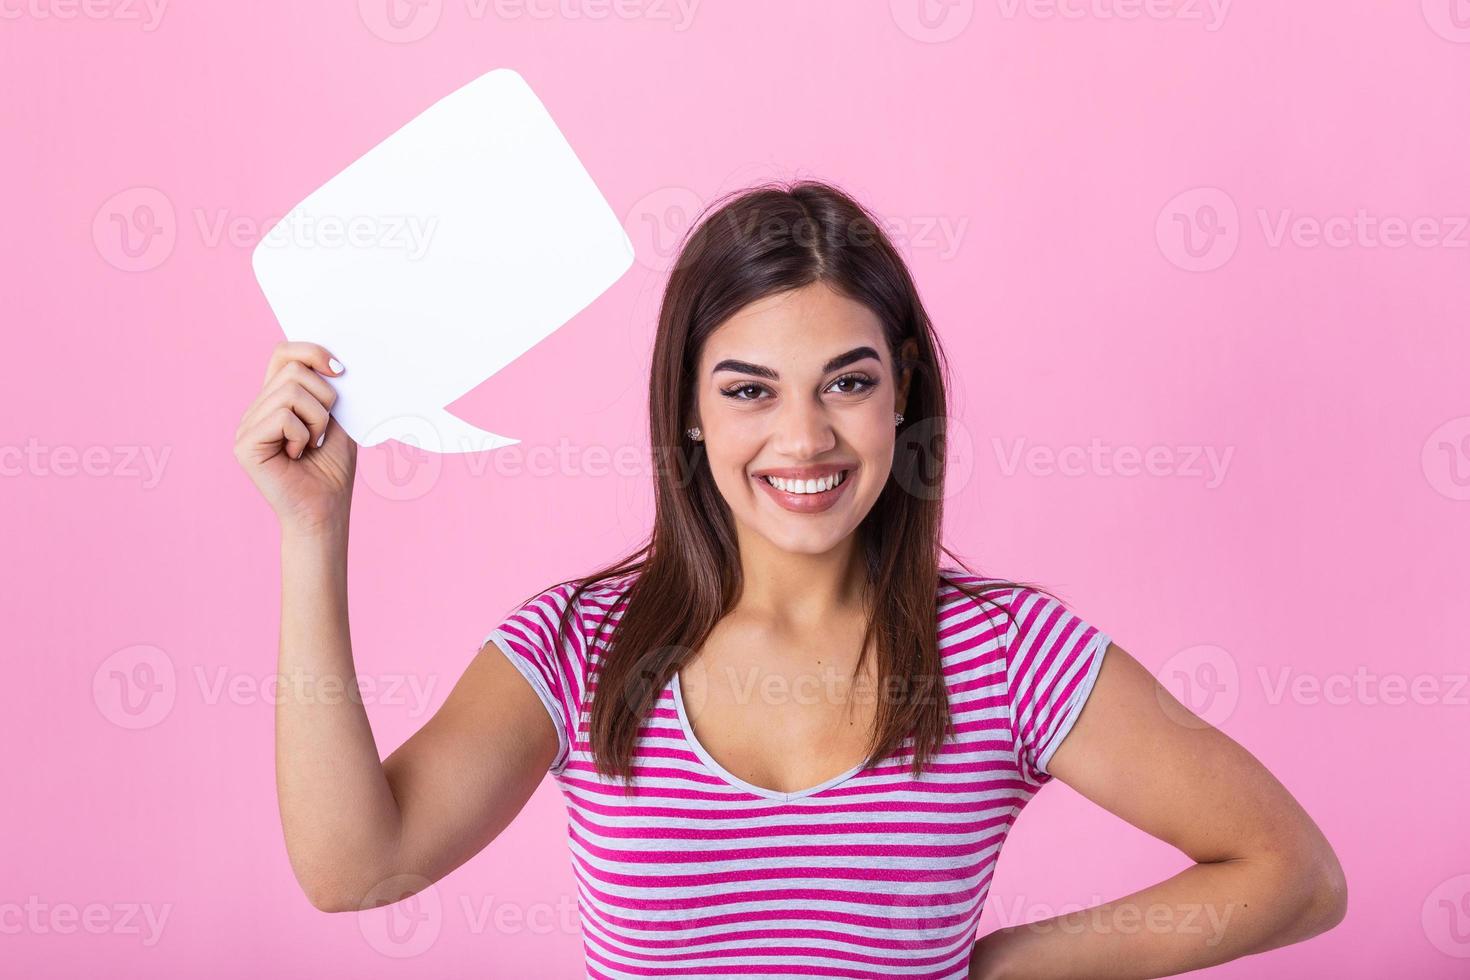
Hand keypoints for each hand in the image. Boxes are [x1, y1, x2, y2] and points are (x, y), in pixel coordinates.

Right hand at [234, 340, 356, 536]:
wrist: (325, 511)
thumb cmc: (332, 471)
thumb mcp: (338, 421)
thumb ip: (329, 390)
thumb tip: (334, 359)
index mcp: (276, 400)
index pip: (284, 353)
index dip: (312, 351)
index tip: (340, 370)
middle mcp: (257, 409)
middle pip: (292, 369)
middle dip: (324, 397)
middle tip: (322, 431)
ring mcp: (247, 426)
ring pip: (290, 392)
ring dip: (316, 420)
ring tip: (311, 445)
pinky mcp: (244, 444)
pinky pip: (282, 416)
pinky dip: (302, 435)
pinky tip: (297, 456)